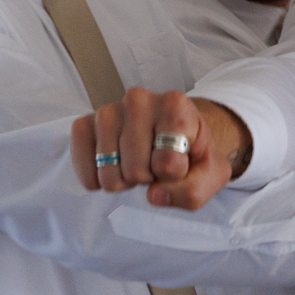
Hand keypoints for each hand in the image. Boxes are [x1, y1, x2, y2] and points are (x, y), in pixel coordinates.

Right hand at [70, 90, 252, 208]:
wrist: (171, 137)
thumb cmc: (192, 154)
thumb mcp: (211, 175)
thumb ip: (192, 191)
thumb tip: (153, 195)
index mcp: (175, 105)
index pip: (168, 162)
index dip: (175, 175)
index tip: (182, 162)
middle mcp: (138, 99)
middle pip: (137, 170)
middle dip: (148, 179)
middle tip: (155, 165)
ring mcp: (108, 110)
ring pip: (110, 171)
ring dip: (124, 180)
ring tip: (136, 164)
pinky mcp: (84, 124)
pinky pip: (83, 163)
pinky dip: (96, 179)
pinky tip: (113, 169)